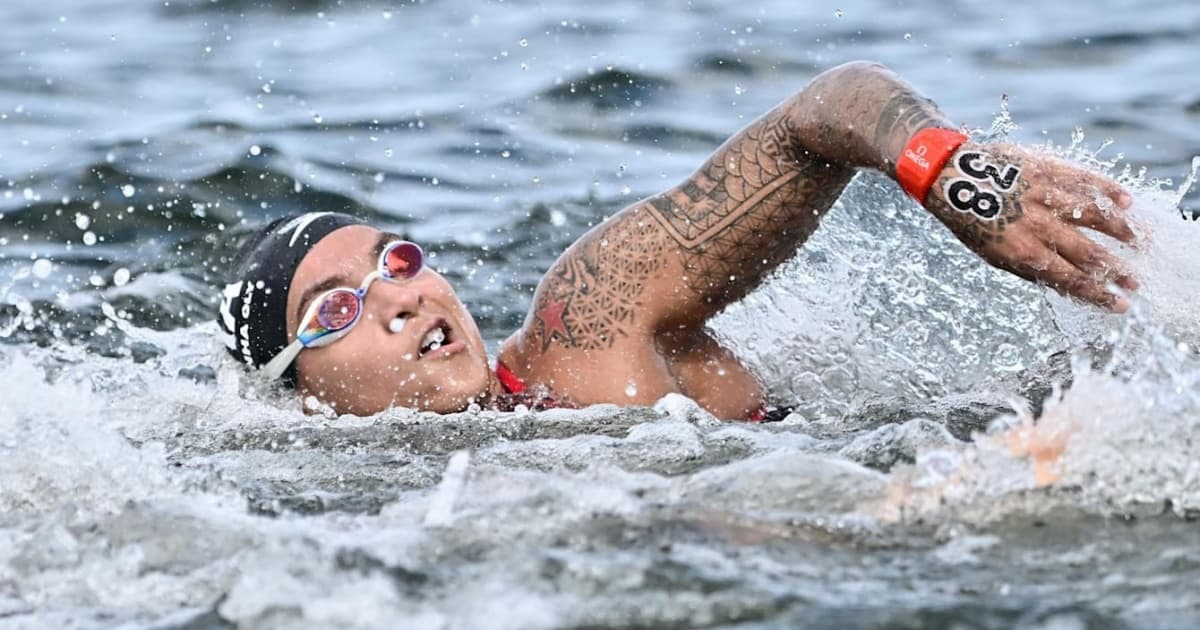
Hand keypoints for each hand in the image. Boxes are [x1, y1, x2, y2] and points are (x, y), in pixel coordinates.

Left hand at [924, 143, 1139, 311]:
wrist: (950, 178)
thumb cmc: (972, 223)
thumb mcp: (994, 255)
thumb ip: (1031, 268)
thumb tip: (1067, 286)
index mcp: (1022, 252)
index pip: (1070, 279)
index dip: (1098, 294)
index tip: (1120, 305)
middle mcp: (1037, 226)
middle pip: (1087, 252)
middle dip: (1115, 270)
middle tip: (1136, 282)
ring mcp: (1045, 196)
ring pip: (1093, 215)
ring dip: (1122, 231)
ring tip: (1142, 242)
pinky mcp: (1047, 170)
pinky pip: (1084, 180)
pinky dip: (1107, 190)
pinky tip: (1127, 202)